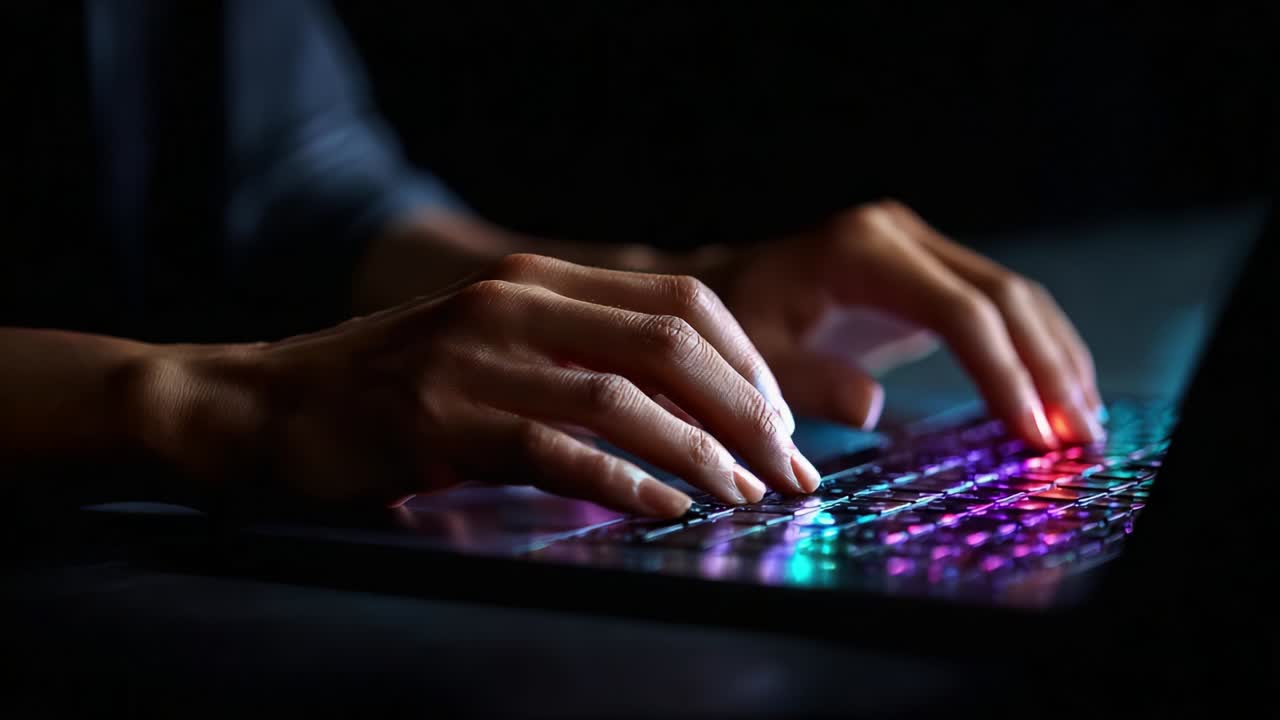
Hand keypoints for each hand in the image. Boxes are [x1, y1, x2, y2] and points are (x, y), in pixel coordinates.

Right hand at [140, 255, 820, 516]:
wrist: (274, 401)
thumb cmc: (396, 381)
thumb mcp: (494, 342)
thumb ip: (578, 354)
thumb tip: (689, 408)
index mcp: (537, 280)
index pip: (679, 300)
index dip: (746, 361)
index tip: (781, 419)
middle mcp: (512, 304)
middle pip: (668, 343)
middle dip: (745, 410)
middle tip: (788, 467)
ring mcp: (473, 360)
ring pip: (622, 397)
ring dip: (698, 451)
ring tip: (745, 494)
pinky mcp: (440, 421)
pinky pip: (554, 451)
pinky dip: (620, 482)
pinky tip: (663, 508)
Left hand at [705, 200, 1103, 448]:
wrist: (722, 289)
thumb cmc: (735, 329)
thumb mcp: (758, 362)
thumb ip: (810, 384)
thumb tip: (873, 409)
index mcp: (860, 251)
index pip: (957, 309)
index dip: (1002, 371)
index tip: (1030, 433)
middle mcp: (900, 235)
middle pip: (1003, 297)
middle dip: (1047, 369)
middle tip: (1079, 438)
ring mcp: (920, 247)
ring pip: (1014, 298)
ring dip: (1055, 360)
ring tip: (1084, 427)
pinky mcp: (931, 271)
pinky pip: (998, 307)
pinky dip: (1033, 352)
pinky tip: (1056, 398)